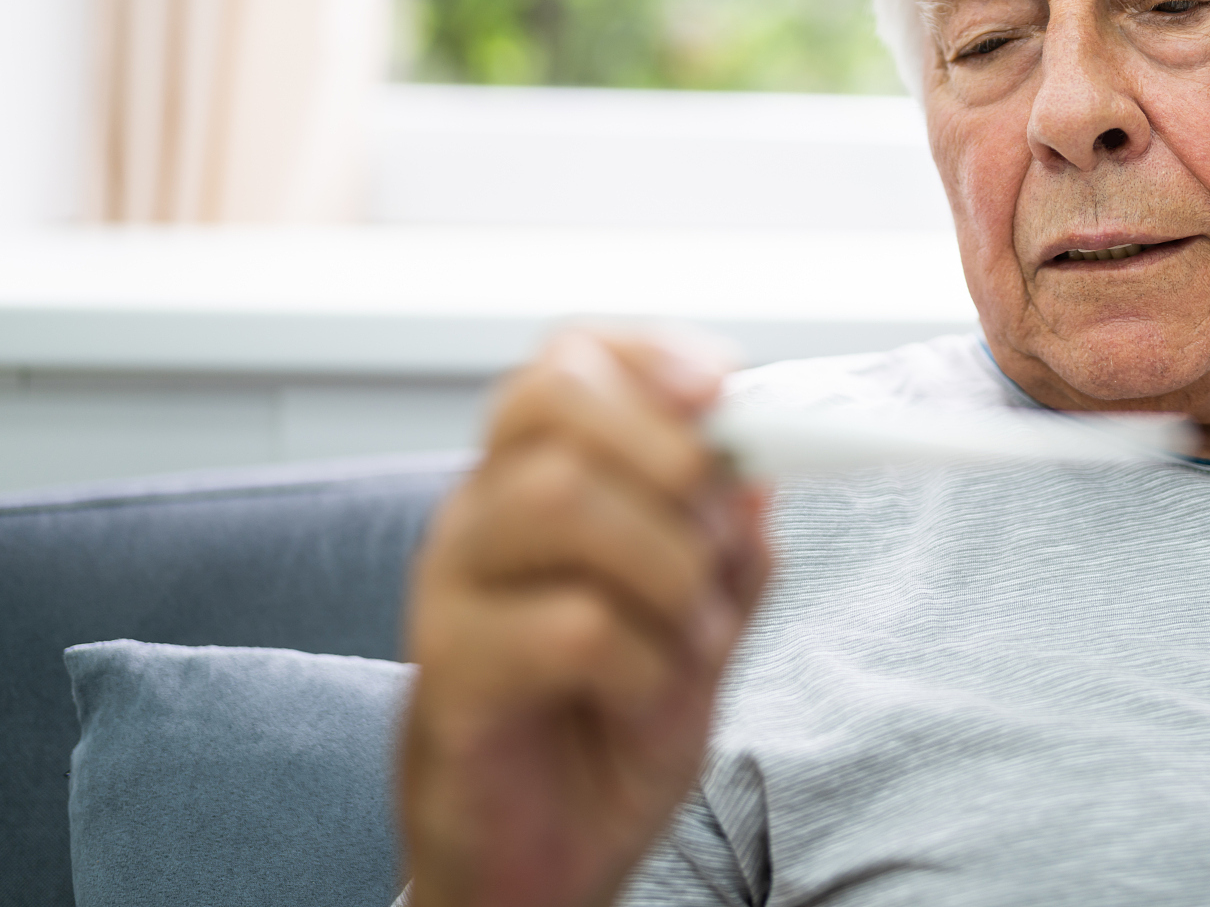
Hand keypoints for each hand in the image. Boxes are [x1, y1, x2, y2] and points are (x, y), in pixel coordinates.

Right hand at [400, 330, 772, 906]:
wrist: (547, 866)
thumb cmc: (610, 729)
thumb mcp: (700, 626)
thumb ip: (729, 548)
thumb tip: (758, 474)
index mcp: (538, 481)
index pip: (569, 360)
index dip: (650, 352)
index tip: (728, 384)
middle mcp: (483, 516)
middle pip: (549, 401)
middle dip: (665, 443)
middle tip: (719, 521)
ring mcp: (453, 590)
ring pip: (558, 496)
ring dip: (666, 558)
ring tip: (697, 629)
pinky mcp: (451, 677)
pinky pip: (568, 625)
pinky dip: (645, 659)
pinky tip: (650, 698)